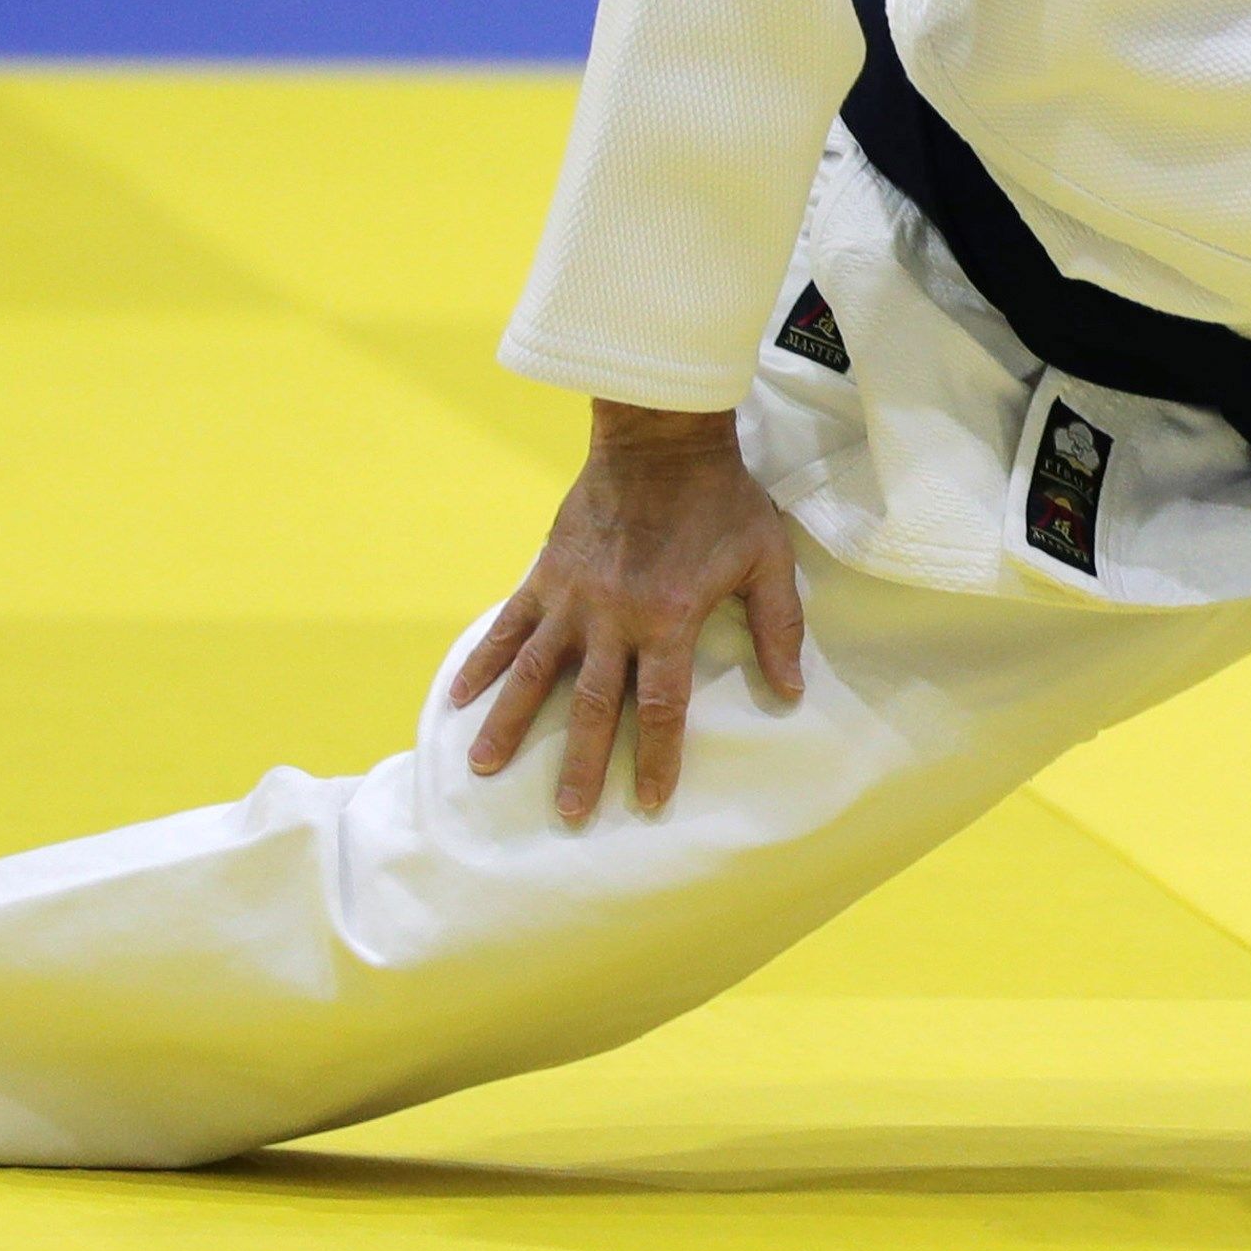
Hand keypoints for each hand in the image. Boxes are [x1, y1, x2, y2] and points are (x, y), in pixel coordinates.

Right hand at [449, 402, 806, 823]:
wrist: (661, 436)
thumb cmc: (721, 498)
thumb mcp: (767, 558)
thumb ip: (777, 627)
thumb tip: (791, 691)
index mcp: (669, 619)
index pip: (660, 707)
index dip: (655, 759)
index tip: (647, 802)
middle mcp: (614, 618)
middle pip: (592, 706)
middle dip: (579, 765)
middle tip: (567, 815)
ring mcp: (572, 597)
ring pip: (535, 674)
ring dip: (509, 723)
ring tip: (483, 768)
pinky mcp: (546, 573)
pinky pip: (509, 626)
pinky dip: (483, 661)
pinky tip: (459, 696)